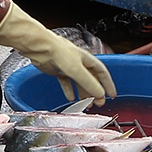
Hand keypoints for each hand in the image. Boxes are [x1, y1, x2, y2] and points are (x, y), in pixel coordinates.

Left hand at [0, 2, 114, 102]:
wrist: (40, 48)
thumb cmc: (58, 51)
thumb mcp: (77, 70)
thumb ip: (89, 83)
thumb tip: (100, 94)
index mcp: (87, 59)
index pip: (102, 73)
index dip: (108, 84)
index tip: (112, 94)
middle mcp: (78, 62)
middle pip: (91, 79)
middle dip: (95, 92)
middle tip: (98, 103)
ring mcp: (67, 66)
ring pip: (79, 82)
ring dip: (83, 93)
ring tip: (86, 103)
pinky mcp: (57, 70)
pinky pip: (66, 83)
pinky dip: (69, 91)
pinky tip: (70, 98)